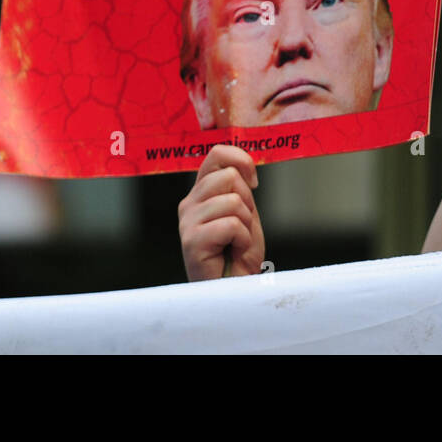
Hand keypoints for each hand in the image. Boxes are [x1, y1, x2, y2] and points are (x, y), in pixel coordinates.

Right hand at [178, 145, 265, 280]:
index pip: (216, 154)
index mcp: (201, 193)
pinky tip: (233, 251)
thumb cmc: (238, 252)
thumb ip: (238, 187)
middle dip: (247, 201)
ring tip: (236, 241)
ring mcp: (187, 222)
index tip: (253, 182)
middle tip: (241, 226)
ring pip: (232, 201)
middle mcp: (189, 204)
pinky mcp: (191, 241)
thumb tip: (242, 165)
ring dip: (245, 224)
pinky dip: (243, 240)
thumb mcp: (244, 211)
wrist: (234, 287)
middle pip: (229, 176)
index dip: (242, 160)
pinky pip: (231, 225)